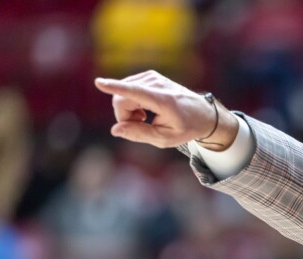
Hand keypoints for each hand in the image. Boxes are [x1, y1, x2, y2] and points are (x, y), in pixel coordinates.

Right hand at [94, 71, 238, 149]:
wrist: (203, 113)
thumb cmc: (186, 128)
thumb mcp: (165, 138)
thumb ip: (139, 134)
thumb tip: (115, 130)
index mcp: (163, 100)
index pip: (135, 92)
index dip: (115, 88)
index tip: (99, 83)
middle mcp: (156, 84)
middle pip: (121, 99)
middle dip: (123, 116)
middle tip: (141, 124)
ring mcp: (151, 77)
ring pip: (121, 94)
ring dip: (128, 110)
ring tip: (145, 117)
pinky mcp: (148, 76)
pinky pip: (127, 90)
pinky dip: (131, 102)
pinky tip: (144, 110)